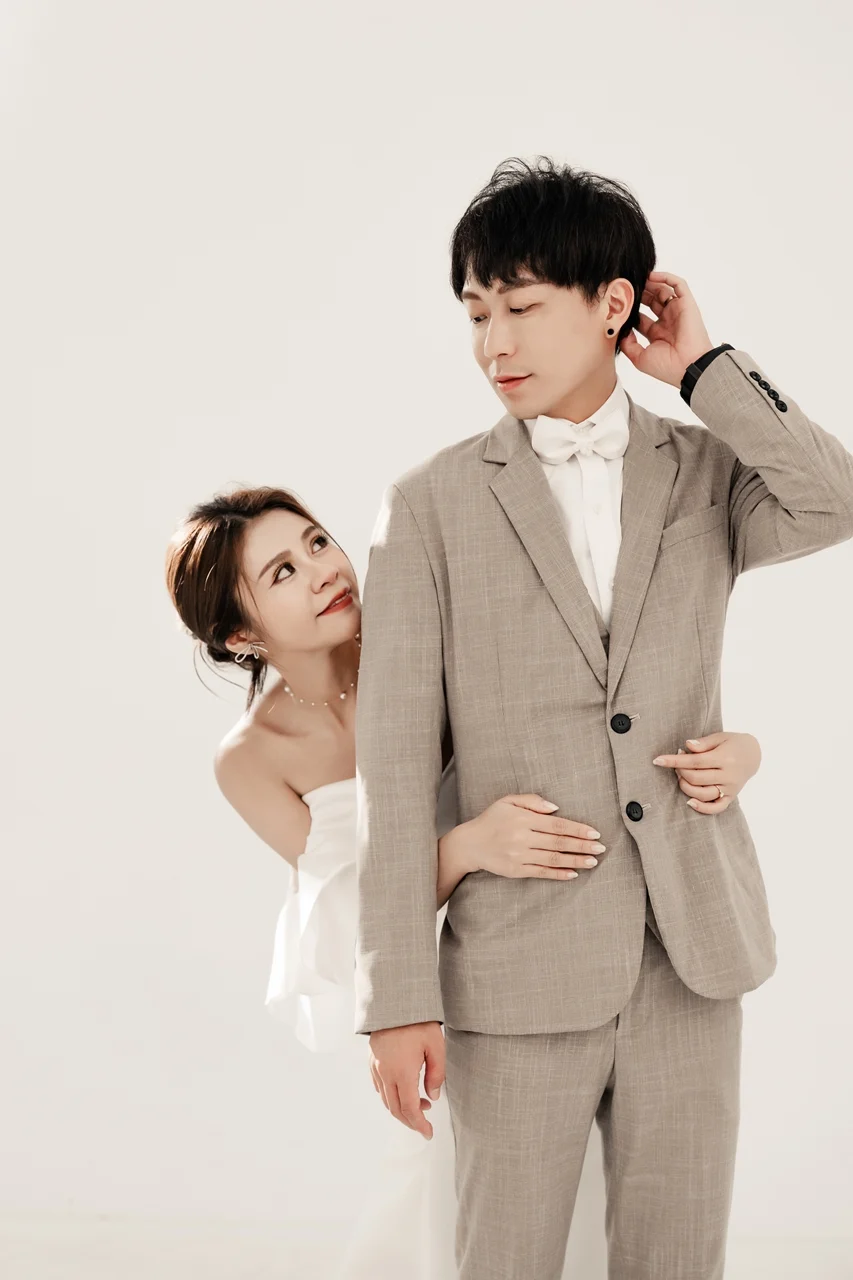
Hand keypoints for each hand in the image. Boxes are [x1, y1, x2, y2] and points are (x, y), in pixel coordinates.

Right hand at [368, 1021, 444, 1140]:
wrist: (394, 1003)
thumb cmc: (417, 1022)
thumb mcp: (436, 1046)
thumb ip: (436, 1075)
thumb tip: (433, 1097)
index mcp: (402, 1072)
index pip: (410, 1109)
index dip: (419, 1125)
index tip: (428, 1133)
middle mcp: (386, 1073)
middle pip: (396, 1109)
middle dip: (411, 1122)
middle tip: (424, 1126)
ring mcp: (376, 1067)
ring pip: (386, 1100)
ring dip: (402, 1109)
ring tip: (421, 1105)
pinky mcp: (372, 1061)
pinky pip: (379, 1087)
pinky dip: (391, 1097)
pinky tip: (403, 1091)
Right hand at [450, 794, 605, 880]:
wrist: (469, 844)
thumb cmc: (491, 820)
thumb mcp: (507, 802)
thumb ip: (531, 801)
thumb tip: (555, 807)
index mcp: (522, 819)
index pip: (556, 824)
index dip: (577, 829)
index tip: (594, 833)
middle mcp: (522, 837)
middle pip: (558, 842)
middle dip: (582, 846)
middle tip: (601, 848)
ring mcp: (519, 856)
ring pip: (553, 859)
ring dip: (575, 861)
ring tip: (593, 861)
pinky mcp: (516, 870)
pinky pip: (541, 872)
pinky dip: (558, 874)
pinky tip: (573, 874)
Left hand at [619, 271, 714, 387]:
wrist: (688, 367)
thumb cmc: (667, 367)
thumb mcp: (639, 358)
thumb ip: (628, 344)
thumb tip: (620, 330)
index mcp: (657, 335)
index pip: (641, 318)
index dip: (630, 311)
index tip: (617, 304)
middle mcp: (667, 322)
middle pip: (651, 302)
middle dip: (638, 294)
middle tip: (625, 287)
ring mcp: (677, 312)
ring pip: (662, 290)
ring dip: (649, 284)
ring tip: (635, 279)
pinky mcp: (687, 304)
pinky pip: (678, 284)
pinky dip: (666, 277)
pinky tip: (651, 276)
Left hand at [652, 731, 761, 811]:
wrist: (754, 755)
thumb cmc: (733, 743)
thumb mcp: (720, 736)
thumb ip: (703, 743)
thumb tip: (687, 746)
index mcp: (724, 758)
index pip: (695, 761)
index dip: (674, 761)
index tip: (658, 760)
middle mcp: (728, 776)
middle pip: (696, 778)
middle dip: (679, 771)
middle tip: (675, 763)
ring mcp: (730, 788)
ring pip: (702, 794)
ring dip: (685, 786)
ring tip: (681, 776)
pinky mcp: (731, 797)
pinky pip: (716, 808)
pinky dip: (702, 808)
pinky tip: (689, 802)